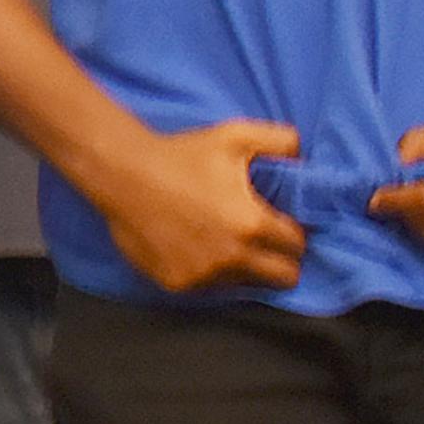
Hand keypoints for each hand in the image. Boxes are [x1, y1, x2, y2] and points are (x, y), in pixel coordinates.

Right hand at [92, 121, 306, 293]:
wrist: (121, 173)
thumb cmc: (179, 154)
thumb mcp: (234, 136)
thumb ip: (280, 140)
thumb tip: (302, 153)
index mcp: (252, 223)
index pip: (297, 244)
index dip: (293, 233)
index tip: (280, 226)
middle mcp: (232, 256)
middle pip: (284, 277)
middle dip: (281, 261)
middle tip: (264, 244)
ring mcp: (204, 274)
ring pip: (245, 284)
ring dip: (243, 267)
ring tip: (223, 241)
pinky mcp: (178, 283)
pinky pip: (208, 287)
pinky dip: (208, 272)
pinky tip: (194, 247)